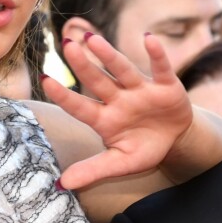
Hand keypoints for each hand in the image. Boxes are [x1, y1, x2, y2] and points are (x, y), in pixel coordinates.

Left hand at [41, 33, 192, 189]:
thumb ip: (95, 169)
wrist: (176, 140)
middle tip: (67, 45)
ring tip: (93, 38)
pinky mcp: (165, 84)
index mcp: (106, 119)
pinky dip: (156, 54)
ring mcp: (141, 90)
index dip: (64, 96)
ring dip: (109, 54)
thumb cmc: (145, 148)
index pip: (81, 107)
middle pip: (99, 81)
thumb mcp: (121, 163)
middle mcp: (120, 100)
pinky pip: (161, 67)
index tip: (45, 80)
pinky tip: (149, 38)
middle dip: (83, 65)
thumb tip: (63, 183)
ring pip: (123, 69)